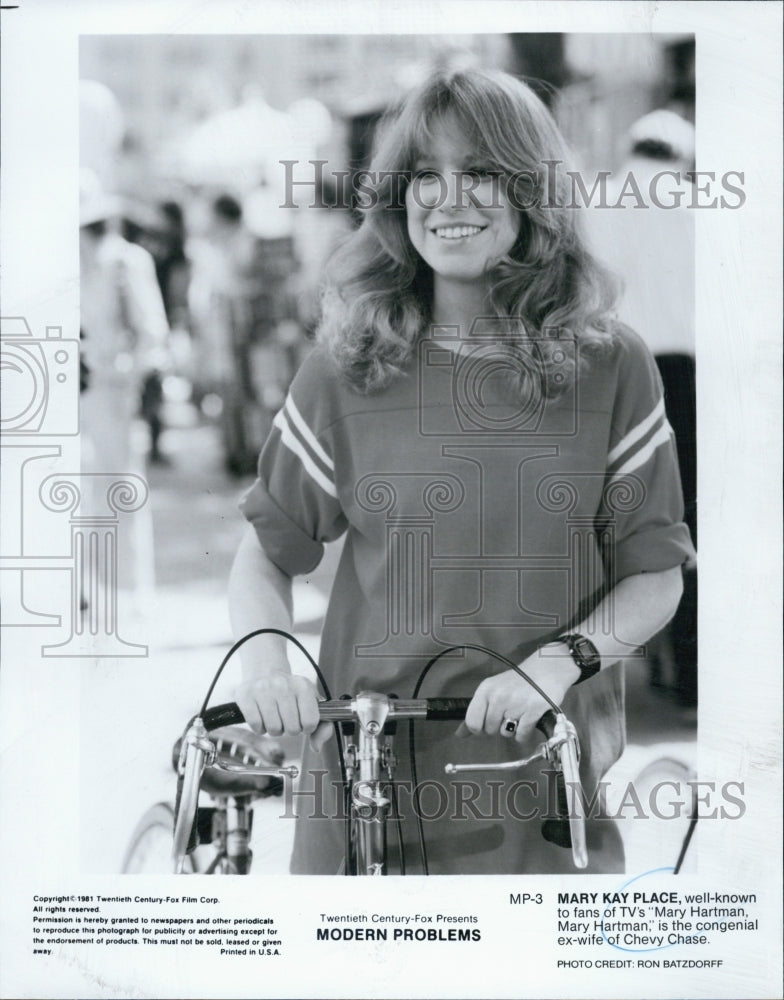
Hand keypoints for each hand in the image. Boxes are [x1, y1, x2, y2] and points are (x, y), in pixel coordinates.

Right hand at [235, 671, 332, 750]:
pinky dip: (259, 727)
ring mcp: (262, 689)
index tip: (302, 719)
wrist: (265, 671)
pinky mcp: (245, 695)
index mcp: (303, 686)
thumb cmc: (291, 692)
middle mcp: (283, 685)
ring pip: (273, 730)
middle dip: (290, 729)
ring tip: (274, 715)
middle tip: (285, 716)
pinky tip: (262, 716)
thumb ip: (323, 726)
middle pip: (292, 730)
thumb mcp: (312, 702)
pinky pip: (256, 726)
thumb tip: (317, 747)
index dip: (307, 727)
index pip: (310, 723)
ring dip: (274, 729)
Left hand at [463, 648, 579, 742]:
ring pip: (506, 734)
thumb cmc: (519, 682)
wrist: (547, 669)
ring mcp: (516, 703)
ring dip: (513, 729)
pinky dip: (525, 733)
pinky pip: (522, 736)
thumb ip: (476, 712)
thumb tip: (460, 734)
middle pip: (489, 730)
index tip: (487, 723)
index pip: (472, 722)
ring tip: (520, 713)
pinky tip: (528, 719)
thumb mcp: (493, 690)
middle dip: (499, 727)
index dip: (479, 728)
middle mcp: (499, 696)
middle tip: (509, 712)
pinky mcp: (533, 710)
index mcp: (486, 690)